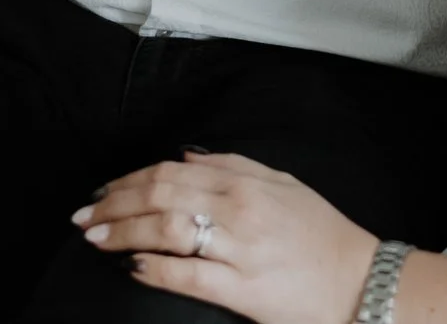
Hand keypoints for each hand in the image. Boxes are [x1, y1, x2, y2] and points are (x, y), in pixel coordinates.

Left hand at [75, 152, 378, 323]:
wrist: (362, 282)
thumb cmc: (323, 236)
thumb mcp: (283, 184)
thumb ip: (234, 164)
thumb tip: (187, 155)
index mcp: (245, 182)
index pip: (169, 172)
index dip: (127, 180)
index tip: (101, 192)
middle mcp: (239, 209)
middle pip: (160, 195)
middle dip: (115, 204)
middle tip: (84, 216)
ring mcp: (240, 249)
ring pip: (168, 229)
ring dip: (124, 232)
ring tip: (96, 238)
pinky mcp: (244, 290)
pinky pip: (189, 275)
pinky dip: (154, 269)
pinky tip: (131, 267)